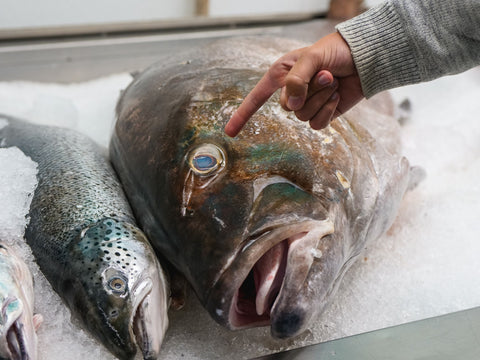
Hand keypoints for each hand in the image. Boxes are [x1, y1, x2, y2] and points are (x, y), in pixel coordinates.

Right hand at [225, 32, 363, 136]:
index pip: (256, 98)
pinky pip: (317, 124)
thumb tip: (291, 107)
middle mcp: (291, 91)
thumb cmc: (335, 51)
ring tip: (333, 81)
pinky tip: (337, 96)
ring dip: (321, 98)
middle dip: (309, 91)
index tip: (229, 133)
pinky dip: (328, 110)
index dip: (242, 115)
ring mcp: (307, 105)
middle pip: (286, 107)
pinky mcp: (322, 115)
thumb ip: (297, 80)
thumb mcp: (311, 58)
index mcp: (281, 75)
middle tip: (327, 75)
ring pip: (303, 116)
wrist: (365, 59)